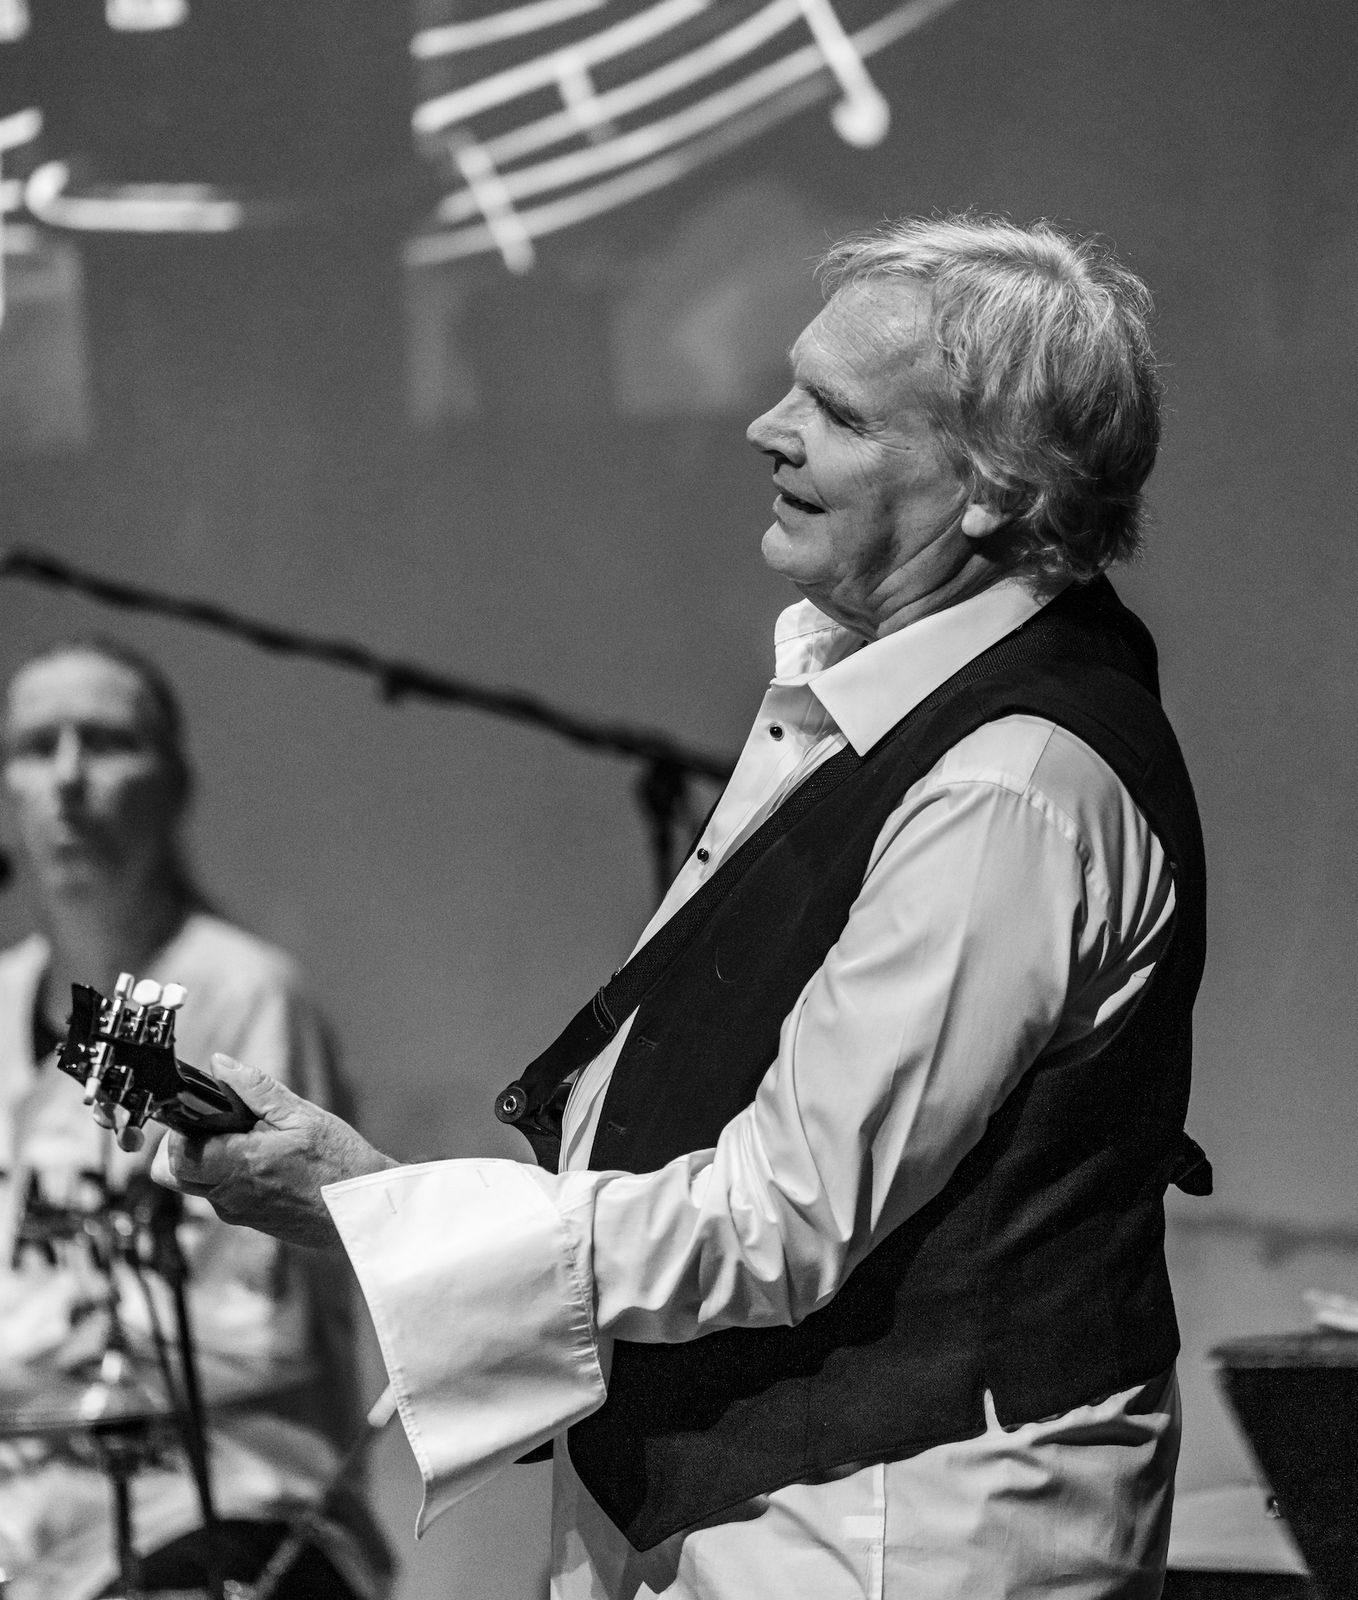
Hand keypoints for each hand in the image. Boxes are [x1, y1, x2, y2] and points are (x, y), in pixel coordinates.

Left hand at [151, 1054, 395, 1249]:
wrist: (365, 1211)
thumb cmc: (341, 1163)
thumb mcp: (303, 1115)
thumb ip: (256, 1090)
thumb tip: (220, 1064)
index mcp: (240, 1165)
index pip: (174, 1156)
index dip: (176, 1131)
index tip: (200, 1112)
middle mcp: (230, 1196)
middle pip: (174, 1175)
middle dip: (182, 1146)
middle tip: (213, 1124)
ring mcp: (238, 1213)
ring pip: (198, 1185)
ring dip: (210, 1159)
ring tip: (250, 1139)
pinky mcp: (251, 1221)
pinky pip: (223, 1196)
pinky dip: (231, 1175)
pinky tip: (265, 1160)